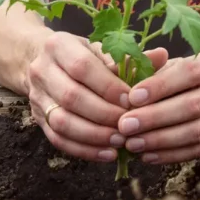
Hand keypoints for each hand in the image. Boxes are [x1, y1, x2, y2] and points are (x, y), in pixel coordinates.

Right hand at [27, 30, 168, 162]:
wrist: (42, 61)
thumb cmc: (81, 54)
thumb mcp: (101, 49)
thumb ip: (128, 57)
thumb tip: (162, 56)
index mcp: (58, 45)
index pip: (82, 67)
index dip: (108, 86)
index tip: (131, 100)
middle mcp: (41, 70)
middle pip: (71, 97)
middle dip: (104, 114)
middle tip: (129, 125)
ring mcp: (37, 96)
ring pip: (62, 122)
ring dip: (94, 135)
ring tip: (120, 141)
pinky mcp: (38, 119)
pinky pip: (59, 139)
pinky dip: (84, 150)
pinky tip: (107, 153)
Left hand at [115, 48, 199, 163]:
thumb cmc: (188, 74)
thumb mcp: (173, 63)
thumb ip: (149, 67)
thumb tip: (120, 73)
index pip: (190, 72)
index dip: (160, 86)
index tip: (131, 97)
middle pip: (192, 106)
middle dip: (155, 118)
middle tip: (125, 125)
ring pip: (195, 131)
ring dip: (160, 140)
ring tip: (132, 143)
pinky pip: (197, 150)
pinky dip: (170, 154)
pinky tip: (147, 155)